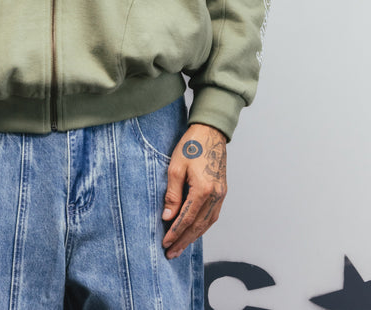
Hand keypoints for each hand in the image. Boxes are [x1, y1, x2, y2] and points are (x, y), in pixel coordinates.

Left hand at [161, 124, 226, 258]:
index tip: (165, 243)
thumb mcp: (176, 167)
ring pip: (207, 223)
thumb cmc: (191, 146)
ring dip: (193, 237)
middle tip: (171, 253)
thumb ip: (172, 194)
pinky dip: (202, 226)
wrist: (210, 132)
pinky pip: (212, 215)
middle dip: (184, 241)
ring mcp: (221, 194)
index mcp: (204, 190)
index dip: (175, 233)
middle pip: (198, 226)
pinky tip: (194, 231)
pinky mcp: (222, 191)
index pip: (187, 218)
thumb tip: (167, 216)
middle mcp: (216, 195)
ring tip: (181, 247)